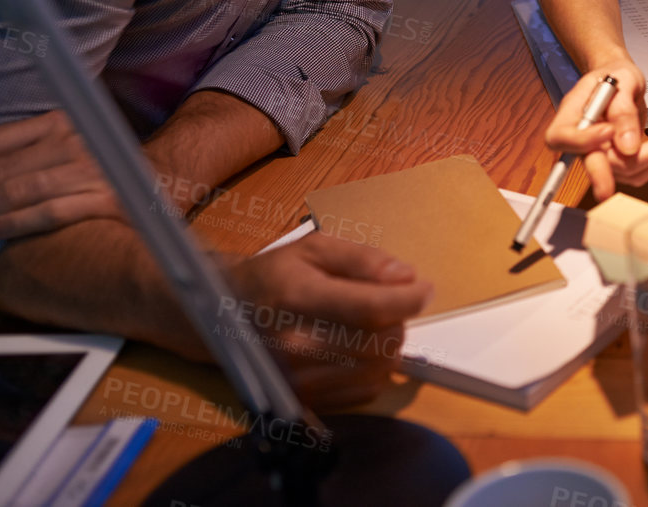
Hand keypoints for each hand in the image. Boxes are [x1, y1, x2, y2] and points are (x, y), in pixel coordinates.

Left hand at [0, 111, 132, 241]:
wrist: (164, 181)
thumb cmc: (96, 171)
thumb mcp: (61, 148)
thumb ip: (20, 153)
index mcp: (57, 123)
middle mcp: (73, 141)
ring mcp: (93, 170)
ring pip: (17, 191)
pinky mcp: (108, 200)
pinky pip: (52, 210)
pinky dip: (18, 221)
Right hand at [224, 234, 431, 408]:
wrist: (223, 316)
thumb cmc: (273, 276)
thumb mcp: (315, 249)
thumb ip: (363, 260)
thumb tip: (405, 277)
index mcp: (297, 298)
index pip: (371, 308)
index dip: (409, 299)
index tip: (424, 289)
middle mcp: (295, 344)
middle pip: (379, 342)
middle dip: (400, 320)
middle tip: (392, 303)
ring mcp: (298, 377)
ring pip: (377, 369)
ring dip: (389, 345)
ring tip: (372, 324)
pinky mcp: (304, 399)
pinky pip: (365, 391)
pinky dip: (374, 368)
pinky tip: (358, 347)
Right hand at [544, 63, 647, 198]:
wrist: (620, 80)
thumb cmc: (616, 74)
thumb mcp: (623, 79)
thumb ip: (622, 110)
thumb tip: (627, 147)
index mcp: (571, 115)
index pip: (562, 138)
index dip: (584, 141)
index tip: (608, 130)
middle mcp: (581, 140)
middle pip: (595, 163)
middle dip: (629, 163)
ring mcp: (599, 155)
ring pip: (623, 172)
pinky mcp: (617, 163)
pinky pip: (637, 173)